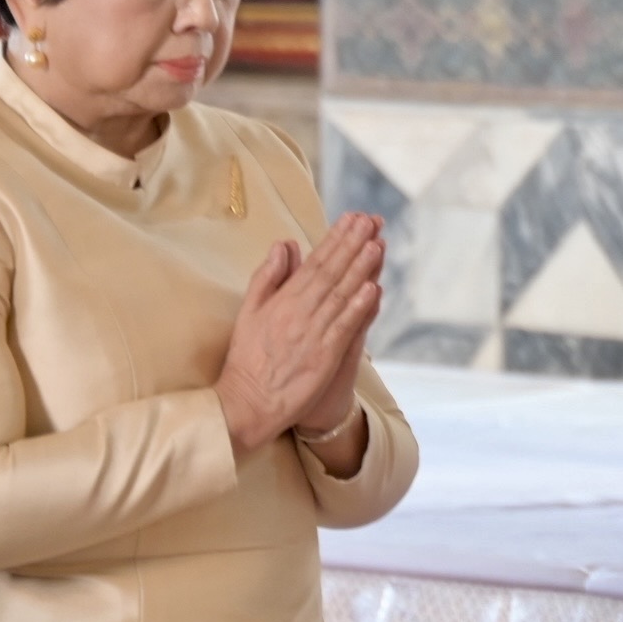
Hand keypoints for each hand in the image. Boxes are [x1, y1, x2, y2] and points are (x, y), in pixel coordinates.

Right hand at [215, 213, 384, 453]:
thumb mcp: (249, 311)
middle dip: (352, 245)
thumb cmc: (248, 358)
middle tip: (370, 220)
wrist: (246, 402)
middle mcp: (298, 313)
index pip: (314, 264)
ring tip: (376, 244)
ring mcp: (312, 334)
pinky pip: (344, 328)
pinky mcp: (323, 357)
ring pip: (340, 296)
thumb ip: (268, 277)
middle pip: (330, 273)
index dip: (335, 240)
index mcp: (282, 300)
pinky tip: (373, 289)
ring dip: (359, 269)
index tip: (352, 219)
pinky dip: (359, 308)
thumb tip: (285, 245)